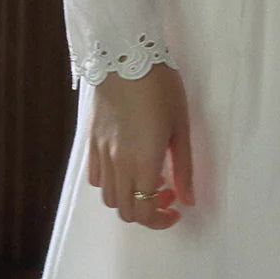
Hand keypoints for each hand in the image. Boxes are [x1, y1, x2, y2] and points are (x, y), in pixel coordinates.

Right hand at [88, 62, 209, 227]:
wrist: (125, 58)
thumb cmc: (161, 88)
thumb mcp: (181, 126)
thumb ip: (184, 168)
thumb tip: (189, 199)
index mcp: (142, 162)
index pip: (145, 211)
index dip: (161, 221)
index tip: (176, 210)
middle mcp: (117, 164)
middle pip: (126, 210)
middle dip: (148, 212)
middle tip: (167, 193)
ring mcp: (101, 154)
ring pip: (109, 198)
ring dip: (130, 199)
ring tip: (148, 179)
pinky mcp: (91, 142)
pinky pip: (96, 178)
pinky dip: (111, 184)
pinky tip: (126, 167)